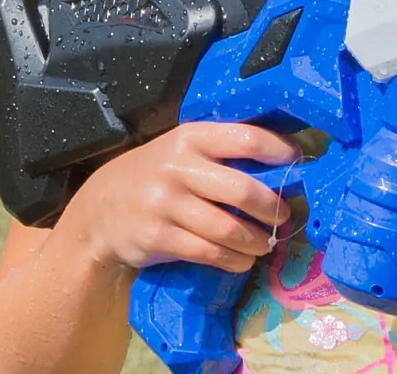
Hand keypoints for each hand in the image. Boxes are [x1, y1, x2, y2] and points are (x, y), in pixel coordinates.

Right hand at [59, 122, 300, 274]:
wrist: (99, 208)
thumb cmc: (156, 175)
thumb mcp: (182, 151)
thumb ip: (221, 153)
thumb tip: (281, 166)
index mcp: (190, 137)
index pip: (246, 139)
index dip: (279, 151)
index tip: (297, 162)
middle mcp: (177, 167)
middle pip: (243, 190)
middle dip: (273, 208)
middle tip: (284, 216)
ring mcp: (165, 204)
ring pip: (229, 228)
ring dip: (257, 240)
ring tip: (266, 242)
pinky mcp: (159, 237)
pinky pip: (209, 252)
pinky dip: (234, 259)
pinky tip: (242, 259)